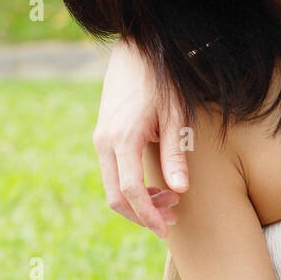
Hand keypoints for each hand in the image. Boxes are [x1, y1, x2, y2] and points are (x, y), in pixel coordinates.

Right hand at [93, 38, 189, 236]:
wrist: (136, 50)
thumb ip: (175, 154)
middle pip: (116, 196)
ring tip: (169, 201)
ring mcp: (100, 138)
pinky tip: (155, 185)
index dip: (148, 215)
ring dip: (138, 201)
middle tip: (171, 221)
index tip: (167, 229)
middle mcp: (104, 142)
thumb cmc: (162, 81)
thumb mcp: (176, 116)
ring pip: (112, 186)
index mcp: (123, 139)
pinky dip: (131, 186)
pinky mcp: (103, 135)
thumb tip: (180, 190)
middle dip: (142, 215)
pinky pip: (112, 171)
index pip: (131, 191)